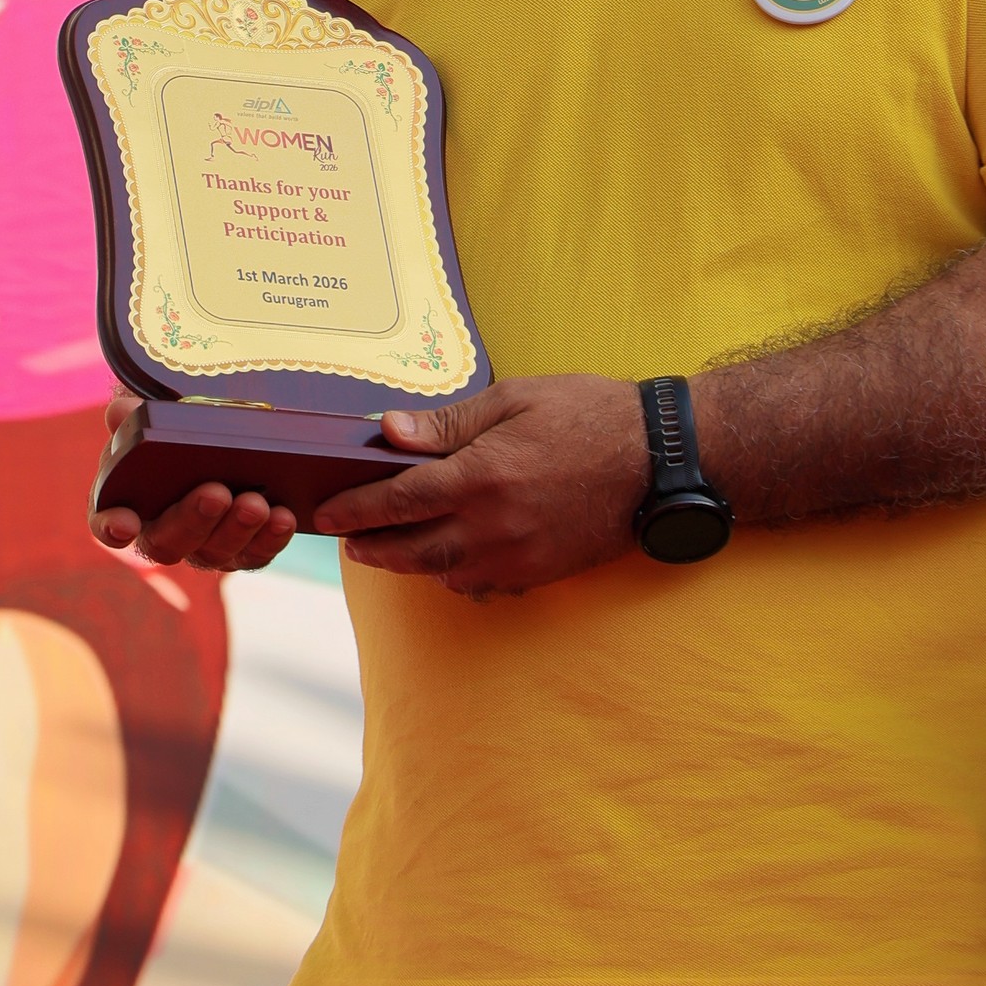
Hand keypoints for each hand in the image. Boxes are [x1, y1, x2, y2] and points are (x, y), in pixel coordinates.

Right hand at [87, 388, 298, 575]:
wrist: (219, 435)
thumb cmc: (177, 429)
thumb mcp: (156, 415)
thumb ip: (136, 415)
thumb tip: (121, 412)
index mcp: (128, 500)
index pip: (107, 521)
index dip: (111, 526)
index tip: (124, 524)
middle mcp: (163, 532)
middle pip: (168, 541)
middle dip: (193, 519)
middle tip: (216, 493)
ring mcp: (204, 546)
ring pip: (215, 553)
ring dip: (236, 530)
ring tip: (256, 503)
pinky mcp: (243, 549)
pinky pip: (255, 554)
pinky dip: (269, 539)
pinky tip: (283, 517)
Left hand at [313, 377, 647, 599]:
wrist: (659, 459)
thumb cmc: (587, 414)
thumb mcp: (514, 399)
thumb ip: (447, 423)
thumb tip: (389, 432)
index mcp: (480, 476)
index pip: (397, 501)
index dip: (354, 510)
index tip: (326, 514)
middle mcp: (493, 525)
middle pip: (410, 551)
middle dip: (372, 548)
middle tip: (349, 541)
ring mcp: (519, 556)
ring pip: (444, 574)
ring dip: (411, 563)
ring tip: (391, 547)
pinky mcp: (541, 573)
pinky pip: (483, 585)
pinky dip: (457, 575)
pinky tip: (451, 557)